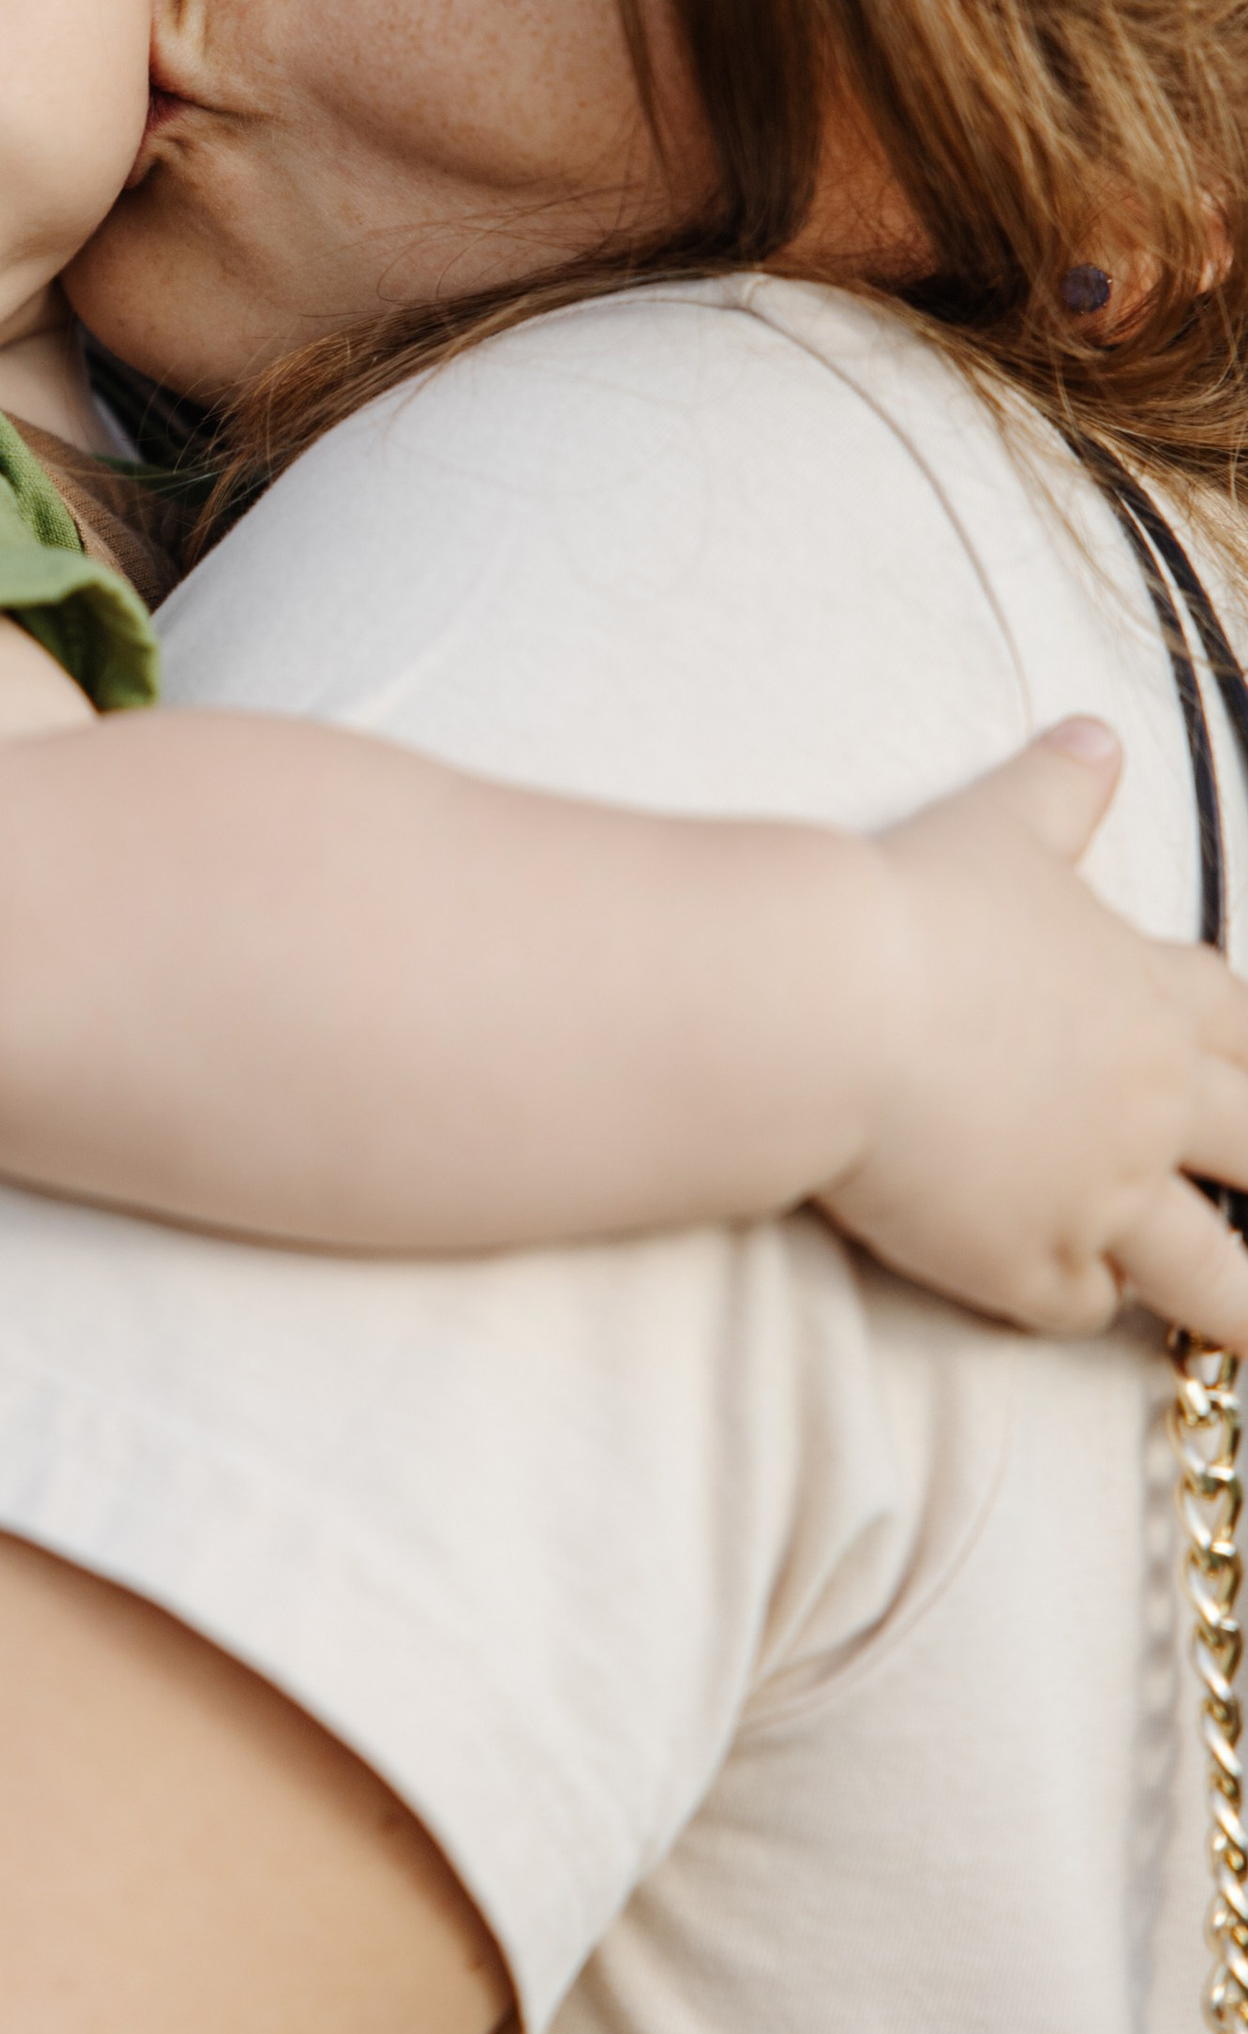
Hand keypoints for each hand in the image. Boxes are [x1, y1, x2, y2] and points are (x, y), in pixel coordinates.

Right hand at [819, 721, 1247, 1345]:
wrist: (828, 1003)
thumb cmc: (912, 905)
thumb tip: (1097, 731)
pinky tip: (1062, 1292)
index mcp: (1148, 999)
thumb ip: (1058, 789)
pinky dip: (1074, 1298)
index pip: (1243, 1029)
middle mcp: (1145, 1104)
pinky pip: (1077, 1303)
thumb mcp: (997, 827)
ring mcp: (1095, 1192)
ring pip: (1209, 1272)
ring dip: (1239, 1299)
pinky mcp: (1024, 1260)